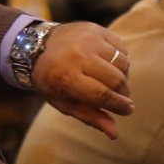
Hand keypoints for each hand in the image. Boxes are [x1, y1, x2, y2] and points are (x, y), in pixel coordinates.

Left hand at [29, 23, 134, 138]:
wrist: (35, 46)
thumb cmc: (50, 79)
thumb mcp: (63, 102)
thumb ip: (89, 116)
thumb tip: (115, 134)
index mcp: (66, 77)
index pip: (102, 95)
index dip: (119, 105)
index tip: (128, 110)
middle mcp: (78, 56)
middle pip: (116, 79)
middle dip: (123, 93)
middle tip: (120, 98)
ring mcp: (88, 39)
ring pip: (123, 63)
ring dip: (123, 75)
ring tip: (111, 80)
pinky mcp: (95, 28)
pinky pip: (121, 48)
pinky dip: (119, 59)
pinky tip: (107, 63)